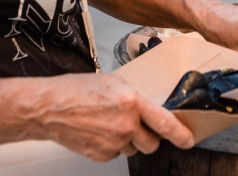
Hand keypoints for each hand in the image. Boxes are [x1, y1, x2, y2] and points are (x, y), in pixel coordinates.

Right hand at [34, 72, 193, 160]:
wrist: (49, 107)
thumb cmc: (77, 90)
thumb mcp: (115, 82)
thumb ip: (135, 96)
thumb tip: (150, 106)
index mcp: (132, 102)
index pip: (164, 123)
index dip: (180, 134)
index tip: (188, 140)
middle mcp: (125, 124)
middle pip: (152, 143)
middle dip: (150, 137)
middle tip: (139, 126)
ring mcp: (112, 142)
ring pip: (134, 149)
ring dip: (130, 141)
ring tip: (112, 124)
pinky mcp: (100, 155)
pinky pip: (117, 154)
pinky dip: (113, 146)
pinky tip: (101, 132)